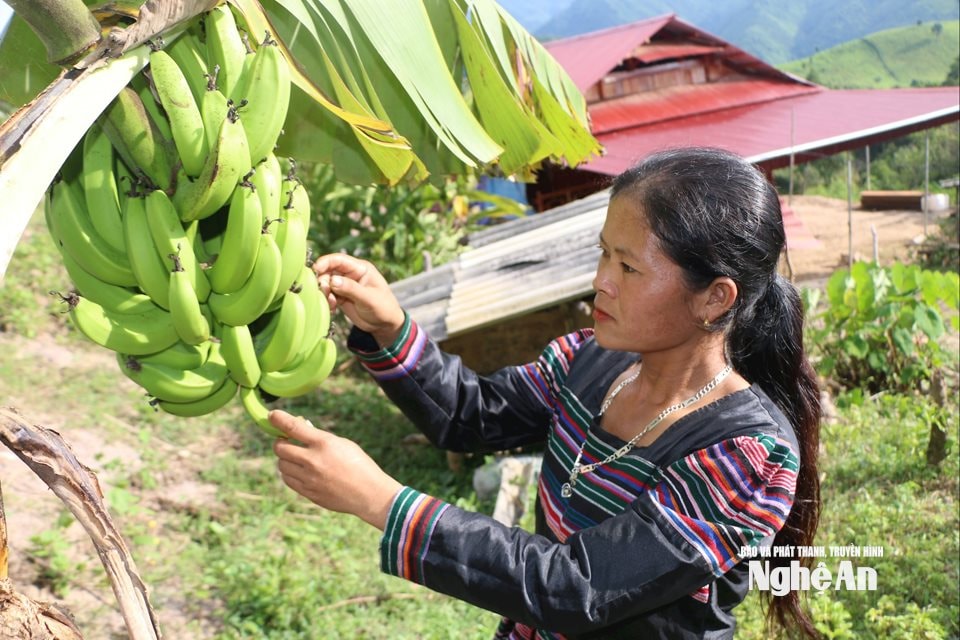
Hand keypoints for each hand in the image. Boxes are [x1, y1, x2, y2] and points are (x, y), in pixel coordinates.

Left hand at [270, 410, 402, 529]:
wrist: (369, 494)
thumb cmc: (359, 465)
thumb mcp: (343, 444)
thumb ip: (320, 438)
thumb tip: (301, 429)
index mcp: (324, 443)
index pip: (293, 427)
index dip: (279, 419)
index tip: (272, 415)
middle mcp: (313, 460)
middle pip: (280, 448)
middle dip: (280, 442)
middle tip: (286, 441)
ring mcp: (309, 478)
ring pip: (282, 465)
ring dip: (285, 458)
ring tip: (296, 457)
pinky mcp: (308, 492)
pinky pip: (288, 480)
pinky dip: (289, 473)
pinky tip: (299, 471)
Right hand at [312, 253, 405, 346]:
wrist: (385, 325)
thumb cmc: (384, 308)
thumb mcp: (369, 298)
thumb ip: (351, 289)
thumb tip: (332, 280)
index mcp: (360, 268)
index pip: (339, 259)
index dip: (325, 262)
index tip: (316, 270)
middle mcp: (350, 274)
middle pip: (328, 271)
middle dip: (323, 281)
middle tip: (325, 293)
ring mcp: (344, 286)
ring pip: (326, 284)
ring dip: (324, 293)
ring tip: (331, 304)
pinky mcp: (340, 297)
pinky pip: (328, 296)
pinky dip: (326, 302)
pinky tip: (333, 310)